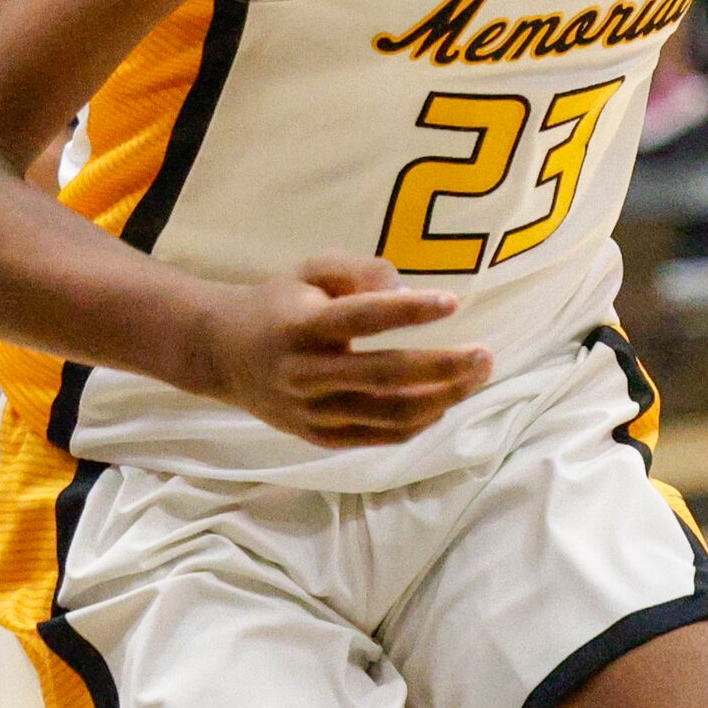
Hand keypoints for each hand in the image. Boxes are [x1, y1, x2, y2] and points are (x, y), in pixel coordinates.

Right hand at [191, 254, 491, 448]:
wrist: (223, 355)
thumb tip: (406, 289)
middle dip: (442, 367)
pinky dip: (419, 422)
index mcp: (302, 326)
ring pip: (389, 414)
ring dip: (441, 398)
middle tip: (484, 355)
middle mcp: (306, 373)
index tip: (453, 301)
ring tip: (475, 376)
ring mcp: (313, 412)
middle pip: (385, 376)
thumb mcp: (310, 271)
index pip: (361, 318)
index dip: (408, 311)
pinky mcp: (320, 437)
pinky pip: (380, 436)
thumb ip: (358, 270)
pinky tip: (444, 401)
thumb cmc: (280, 304)